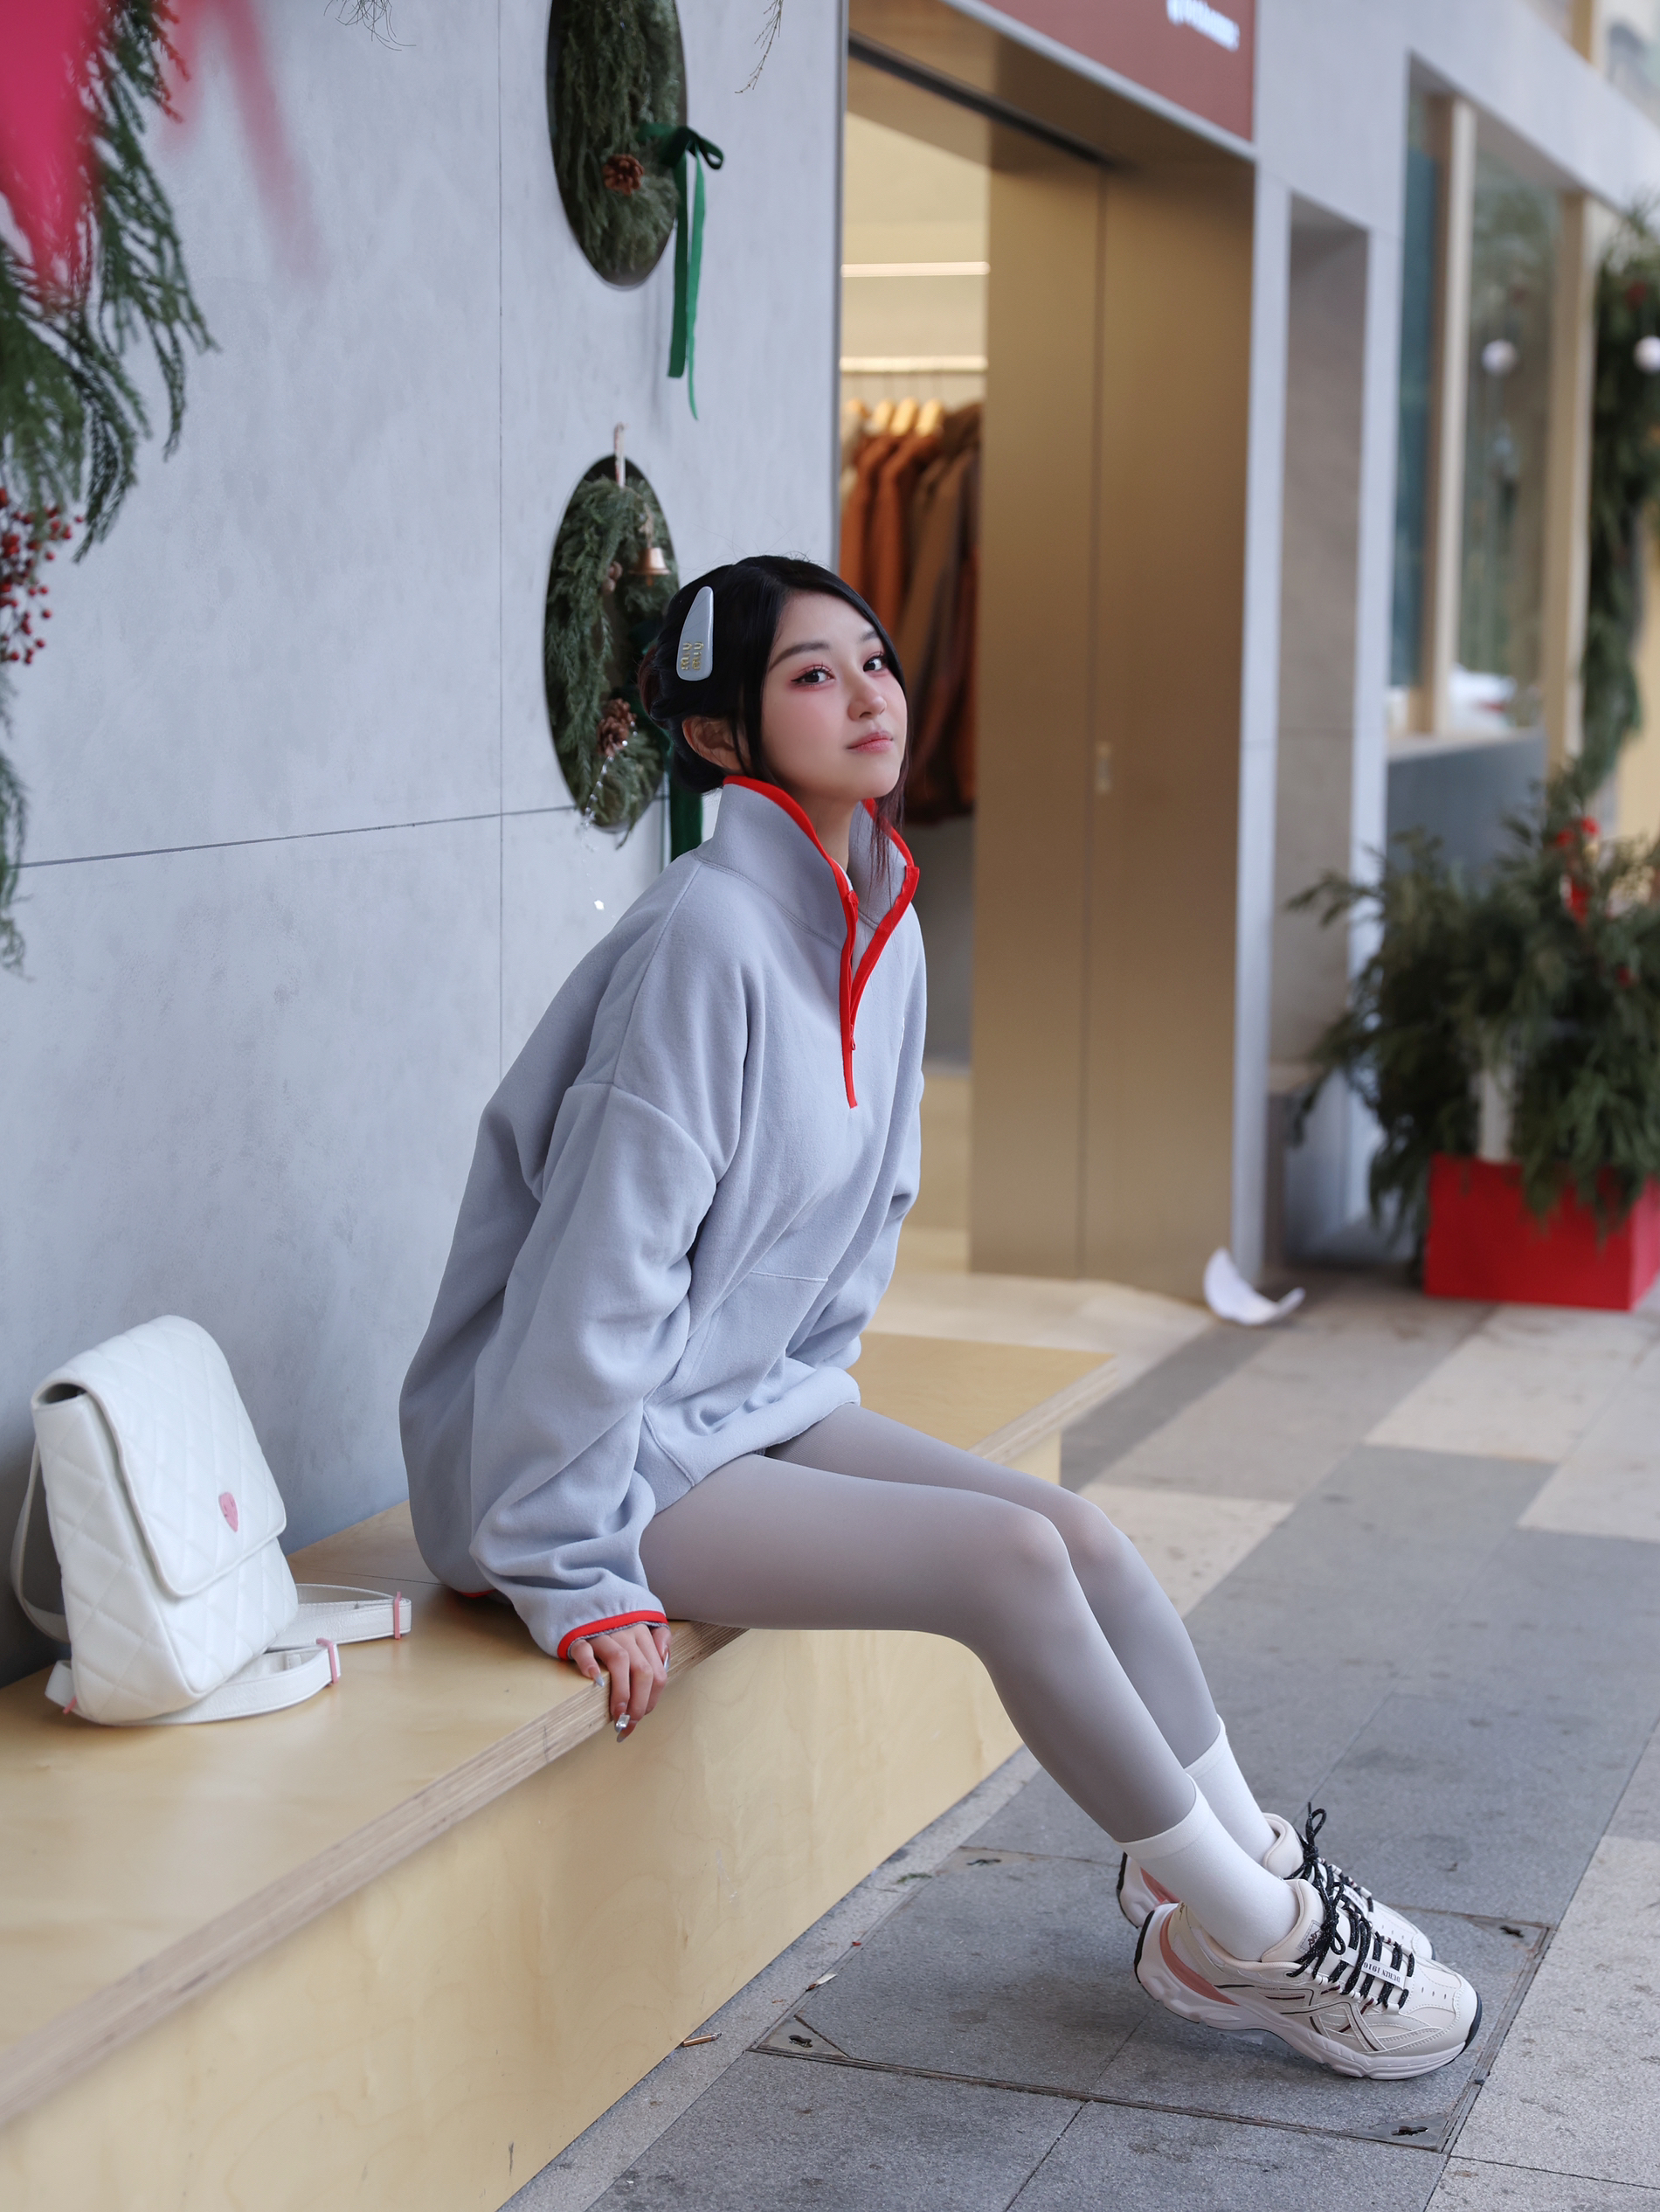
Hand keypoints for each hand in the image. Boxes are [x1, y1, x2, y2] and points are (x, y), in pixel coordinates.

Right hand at [566, 1621, 671, 1735]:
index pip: (656, 1672)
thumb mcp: (639, 1625)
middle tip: (628, 1722)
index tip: (639, 1717)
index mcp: (642, 1632)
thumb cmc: (612, 1621)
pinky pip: (585, 1648)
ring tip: (617, 1713)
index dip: (651, 1699)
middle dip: (638, 1702)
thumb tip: (664, 1657)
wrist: (579, 1599)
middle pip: (642, 1670)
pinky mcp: (579, 1633)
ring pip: (620, 1660)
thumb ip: (658, 1638)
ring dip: (621, 1692)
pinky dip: (589, 1664)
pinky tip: (594, 1680)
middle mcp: (626, 1631)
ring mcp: (602, 1631)